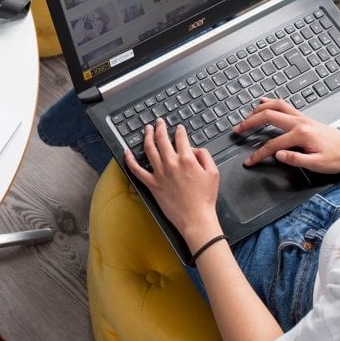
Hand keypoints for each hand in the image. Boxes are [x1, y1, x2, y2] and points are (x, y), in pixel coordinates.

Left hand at [124, 119, 221, 246]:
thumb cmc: (205, 198)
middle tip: (159, 122)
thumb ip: (204, 156)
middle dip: (160, 127)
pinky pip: (136, 170)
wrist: (196, 218)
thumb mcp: (213, 172)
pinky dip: (130, 160)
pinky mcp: (152, 184)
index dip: (179, 131)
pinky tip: (126, 152)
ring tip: (146, 129)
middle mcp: (171, 163)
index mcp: (187, 159)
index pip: (180, 138)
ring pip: (149, 149)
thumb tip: (193, 150)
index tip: (178, 128)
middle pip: (162, 139)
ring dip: (147, 136)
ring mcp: (159, 173)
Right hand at [234, 98, 339, 173]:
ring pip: (276, 106)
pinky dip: (271, 104)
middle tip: (238, 129)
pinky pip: (284, 105)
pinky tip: (264, 104)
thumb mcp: (316, 164)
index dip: (258, 154)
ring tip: (248, 116)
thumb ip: (295, 159)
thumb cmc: (336, 158)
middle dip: (250, 122)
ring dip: (259, 109)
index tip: (250, 161)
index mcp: (301, 135)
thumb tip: (277, 154)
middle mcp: (300, 122)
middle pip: (268, 116)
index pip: (273, 145)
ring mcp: (302, 118)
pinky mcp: (304, 118)